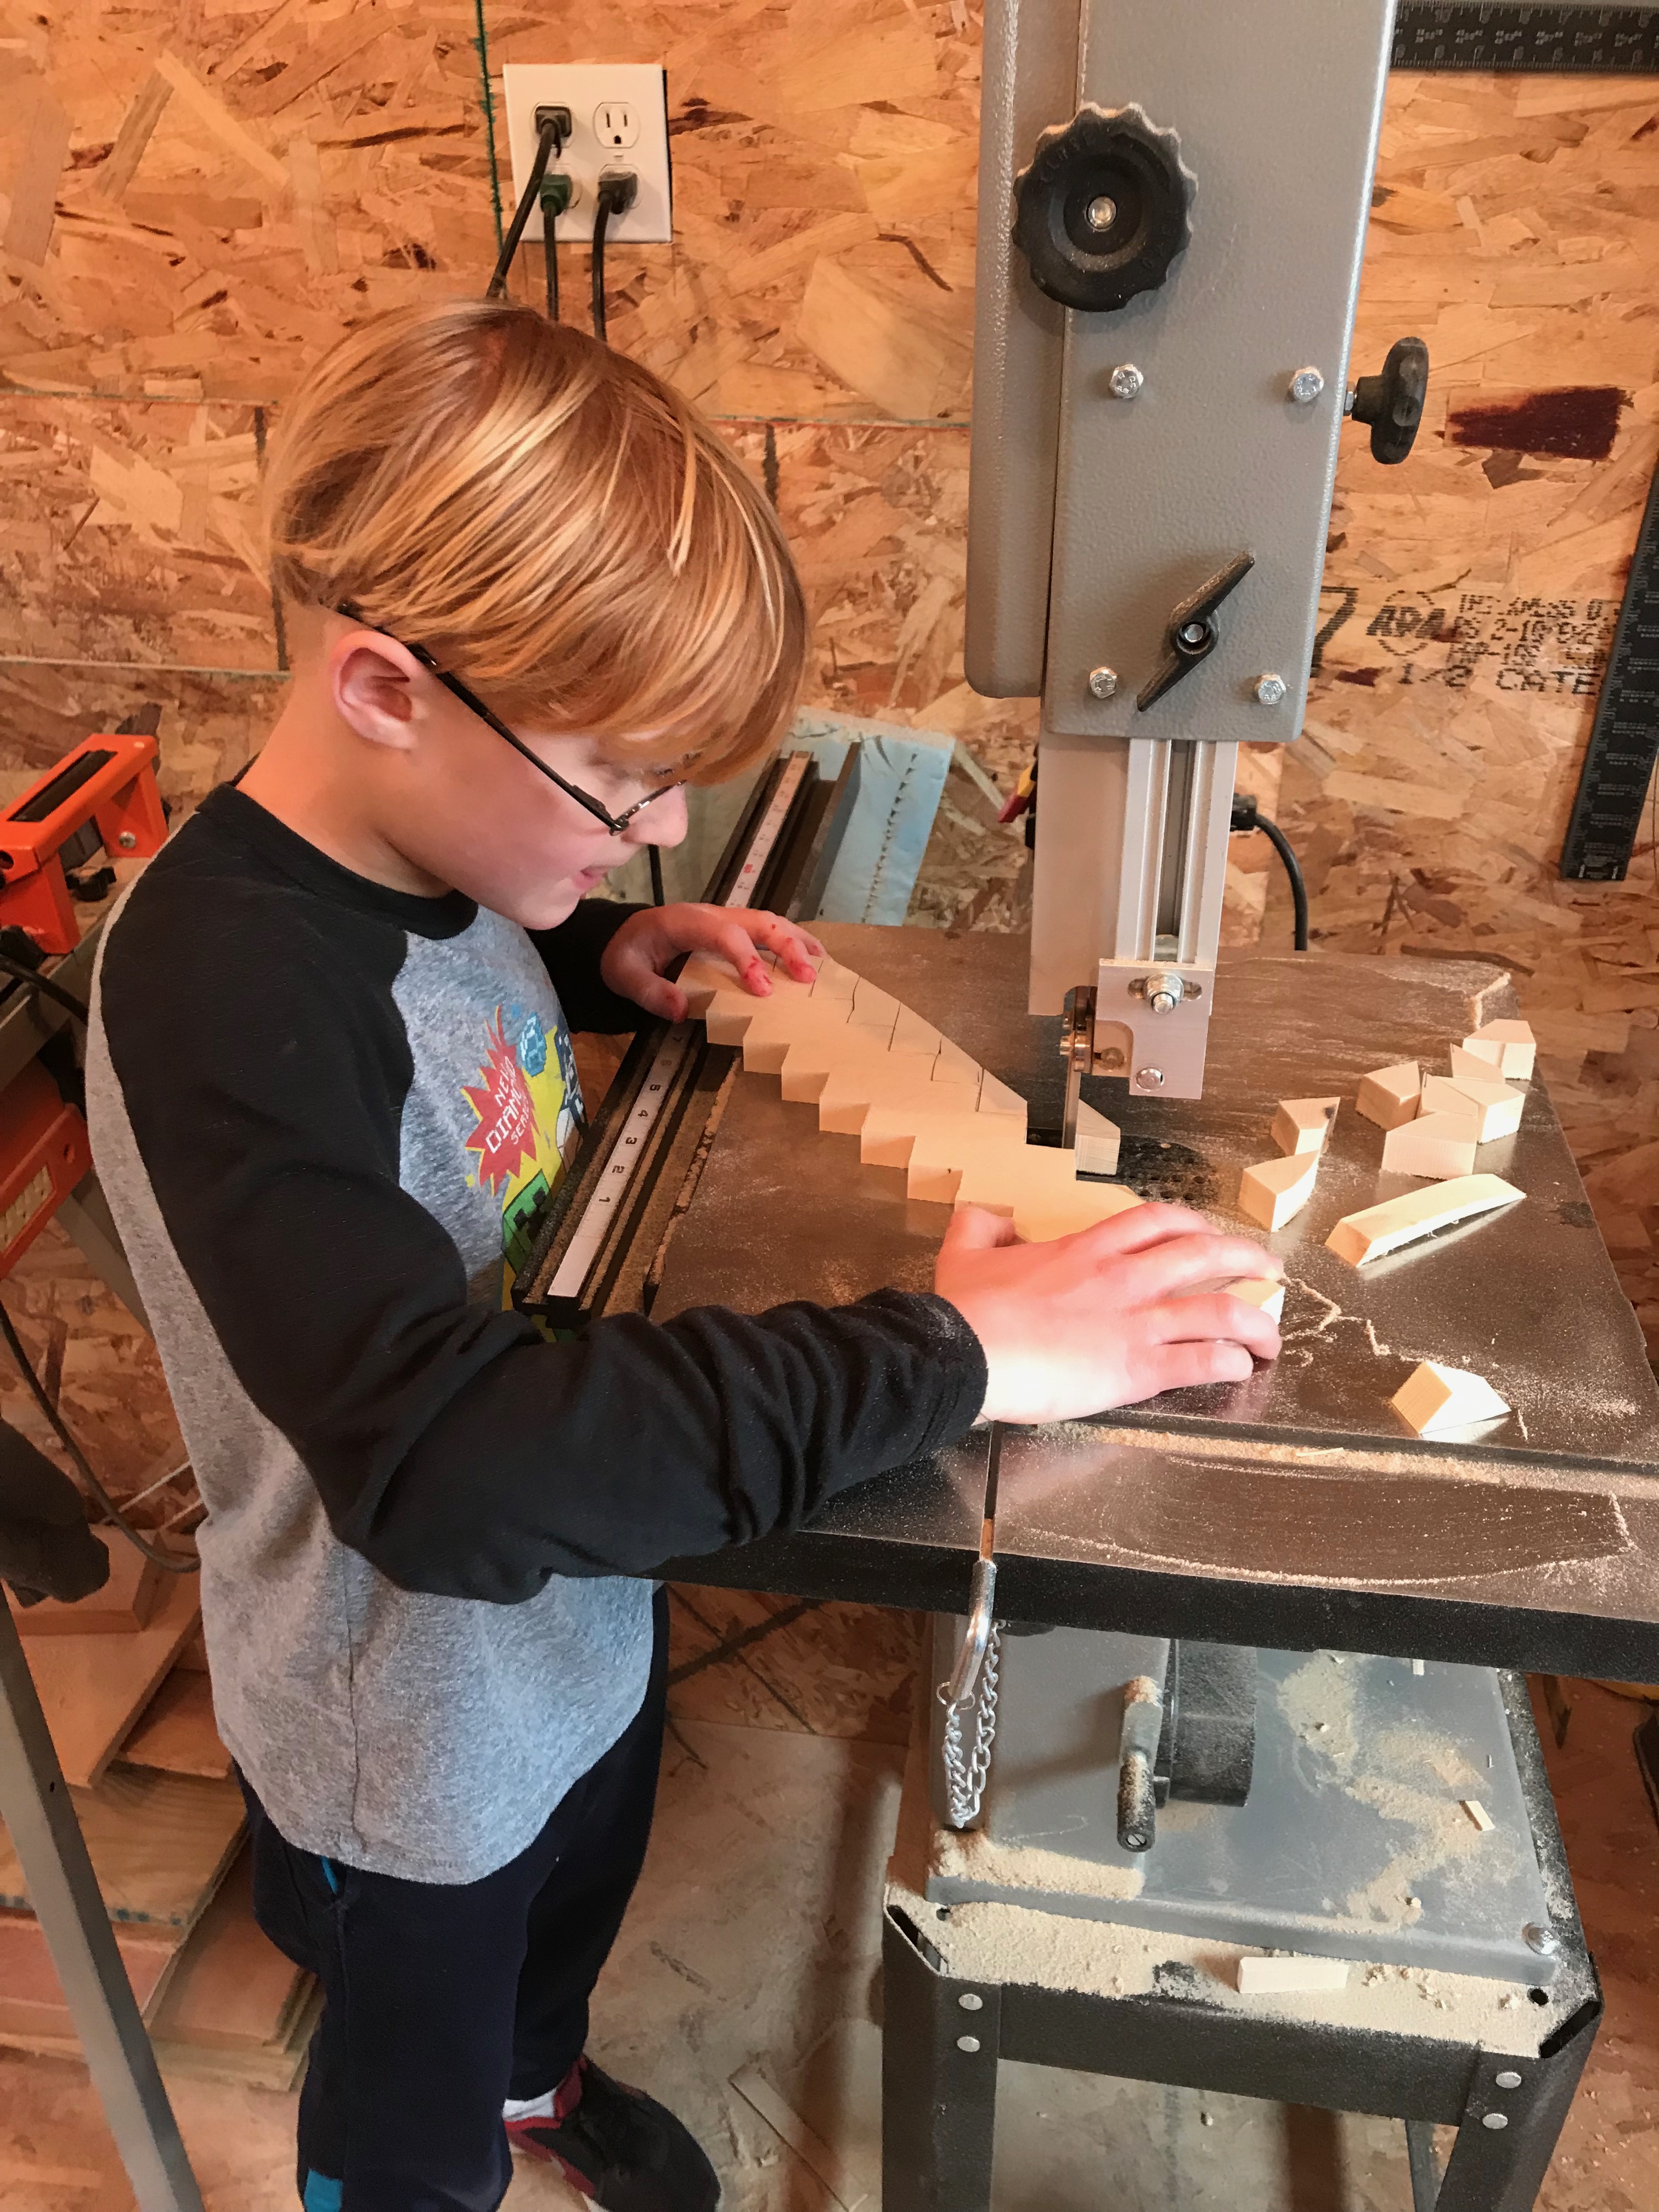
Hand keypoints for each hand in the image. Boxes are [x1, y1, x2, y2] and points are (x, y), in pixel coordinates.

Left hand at [600, 904, 822, 1020]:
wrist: (623, 935)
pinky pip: (768, 929)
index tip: (763, 990)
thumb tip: (681, 1010)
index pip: (725, 934)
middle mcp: (713, 915)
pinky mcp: (734, 928)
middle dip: (787, 947)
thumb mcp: (624, 974)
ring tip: (821, 968)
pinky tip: (814, 959)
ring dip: (798, 942)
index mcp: (685, 921)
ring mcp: (726, 919)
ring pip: (770, 921)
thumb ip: (649, 991)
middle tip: (807, 979)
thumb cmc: (626, 954)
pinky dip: (794, 941)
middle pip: (758, 921)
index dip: (747, 959)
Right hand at [934, 1202, 1282, 1425]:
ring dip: (1255, 1321)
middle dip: (1245, 1258)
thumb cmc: (966, 1311)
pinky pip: (1200, 1360)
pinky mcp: (1136, 1369)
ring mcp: (1134, 1322)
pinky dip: (1230, 1362)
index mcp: (1086, 1250)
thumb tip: (991, 1219)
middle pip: (1203, 1254)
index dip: (1191, 1224)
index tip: (1208, 1233)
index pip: (1154, 1221)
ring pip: (1218, 1310)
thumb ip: (982, 1227)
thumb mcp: (965, 1252)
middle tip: (1268, 1269)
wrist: (966, 1354)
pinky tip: (1242, 1368)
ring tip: (1272, 1335)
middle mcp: (1121, 1278)